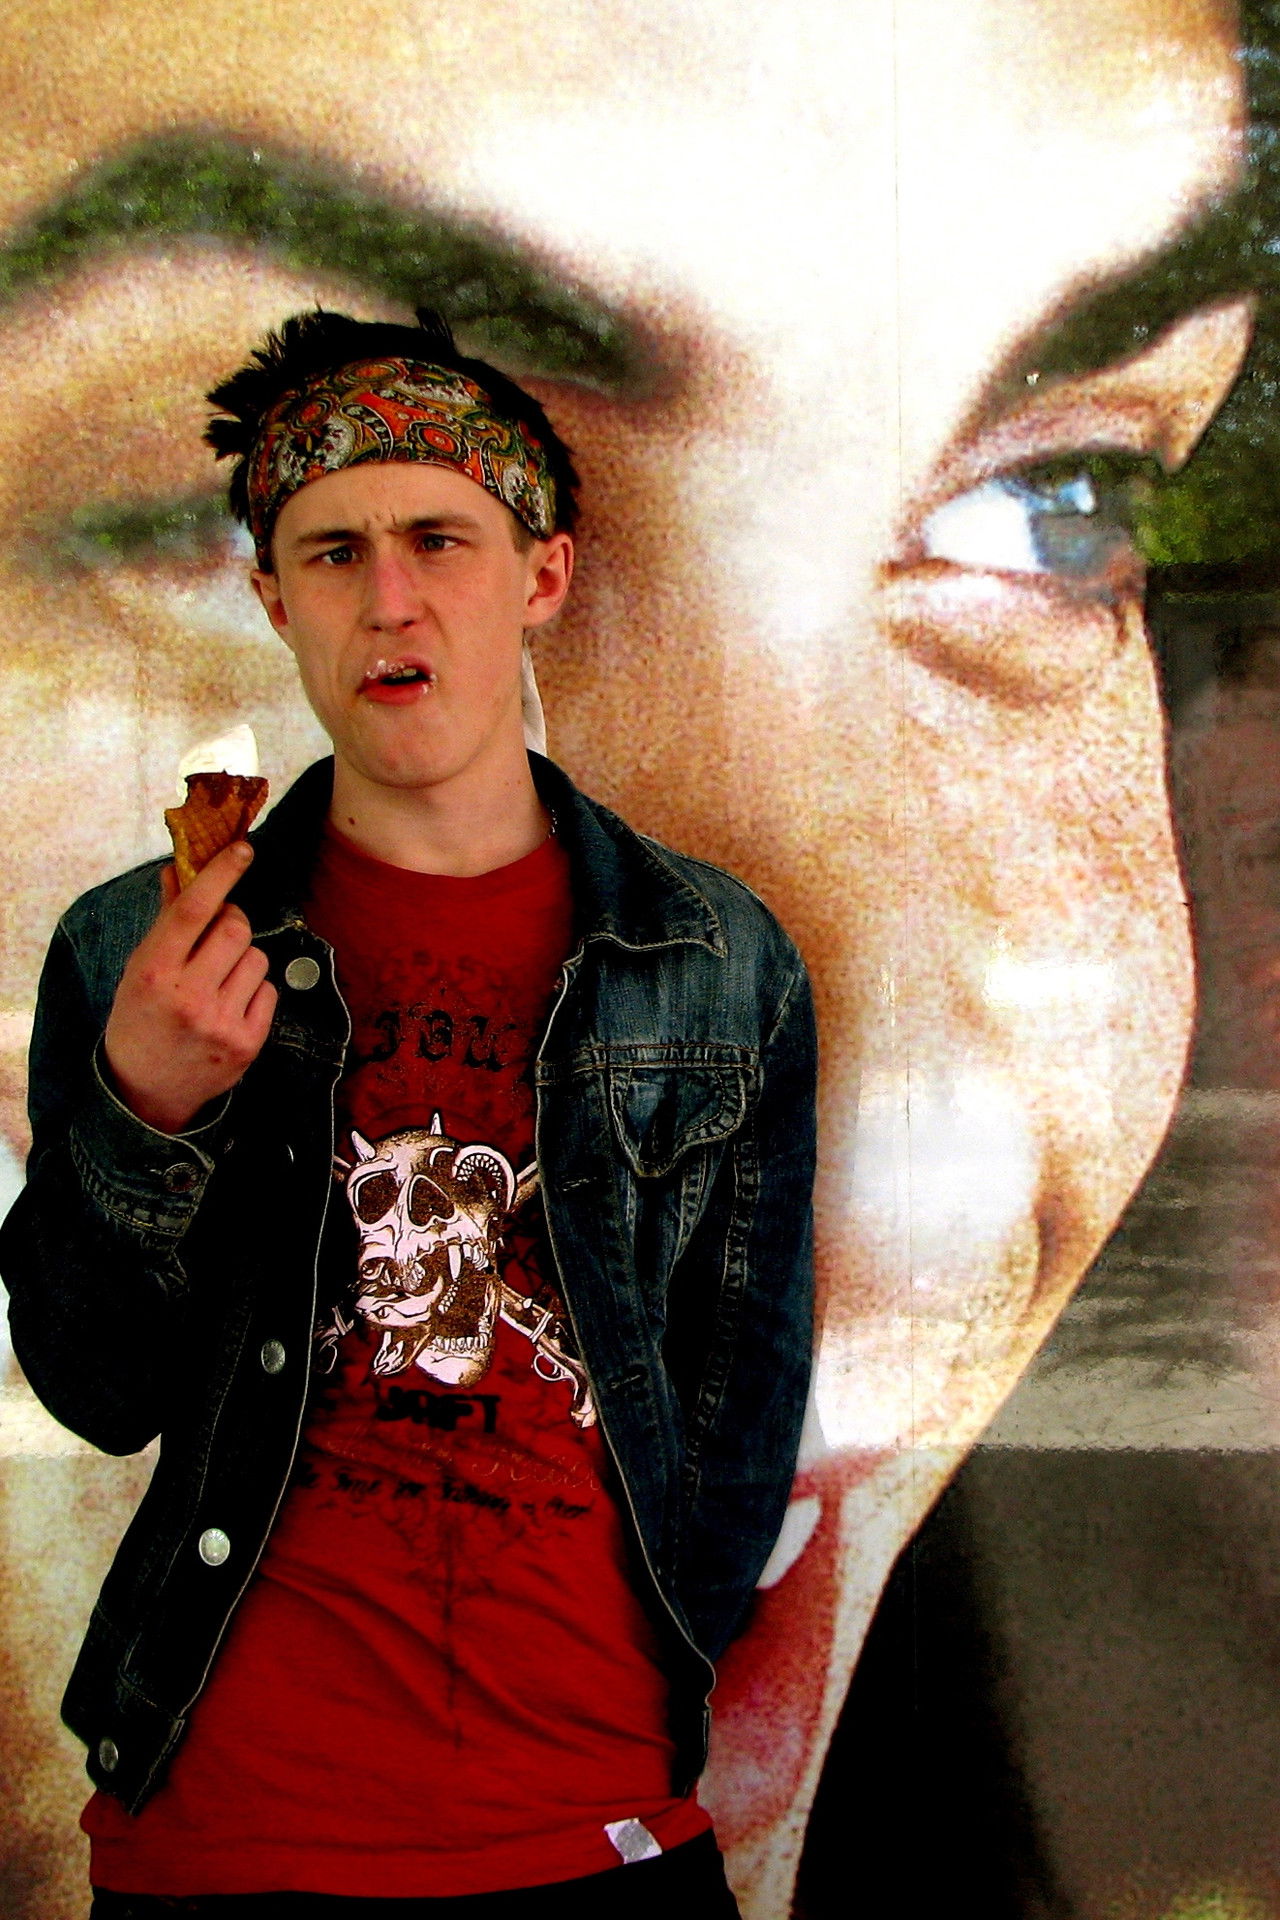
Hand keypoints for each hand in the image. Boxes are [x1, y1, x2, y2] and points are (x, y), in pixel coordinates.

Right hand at [103, 842, 276, 1133]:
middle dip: (231, 924)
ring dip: (242, 961)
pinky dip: (254, 992)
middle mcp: (187, 995)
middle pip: (236, 928)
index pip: (194, 910)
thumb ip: (166, 919)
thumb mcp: (141, 968)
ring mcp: (220, 1022)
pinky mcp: (247, 1043)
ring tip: (217, 983)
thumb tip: (180, 868)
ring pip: (257, 958)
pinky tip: (229, 1008)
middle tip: (216, 939)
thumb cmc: (141, 1018)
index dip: (221, 874)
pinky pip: (269, 990)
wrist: (144, 1091)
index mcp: (153, 971)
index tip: (243, 849)